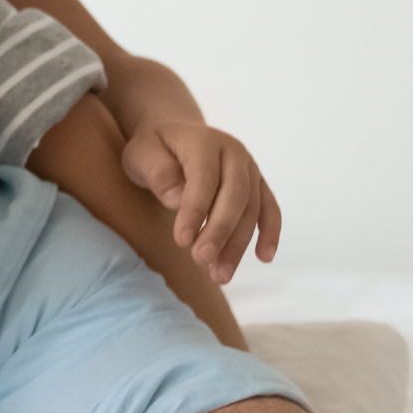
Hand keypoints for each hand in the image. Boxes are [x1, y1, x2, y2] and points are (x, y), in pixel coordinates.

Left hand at [119, 119, 280, 281]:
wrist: (175, 138)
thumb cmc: (154, 150)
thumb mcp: (141, 154)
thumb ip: (156, 172)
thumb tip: (177, 199)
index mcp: (204, 141)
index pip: (204, 179)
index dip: (195, 211)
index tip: (182, 241)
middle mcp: (234, 152)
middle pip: (235, 194)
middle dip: (220, 231)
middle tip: (201, 260)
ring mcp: (250, 168)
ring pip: (252, 208)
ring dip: (238, 243)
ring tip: (220, 275)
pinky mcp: (258, 184)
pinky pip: (270, 209)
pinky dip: (270, 233)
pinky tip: (264, 258)